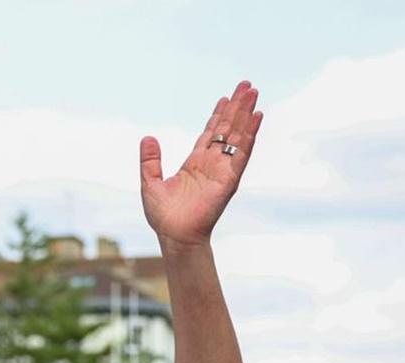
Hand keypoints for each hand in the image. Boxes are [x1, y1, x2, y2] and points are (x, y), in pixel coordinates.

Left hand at [140, 81, 262, 247]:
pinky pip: (242, 153)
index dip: (218, 115)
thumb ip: (150, 161)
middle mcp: (211, 164)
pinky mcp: (229, 179)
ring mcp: (222, 170)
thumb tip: (147, 137)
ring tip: (254, 92)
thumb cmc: (163, 216)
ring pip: (237, 135)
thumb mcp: (150, 183)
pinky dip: (250, 134)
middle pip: (227, 128)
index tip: (225, 98)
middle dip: (236, 107)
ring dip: (246, 113)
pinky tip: (258, 117)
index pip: (210, 133)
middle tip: (246, 85)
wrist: (174, 236)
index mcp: (194, 163)